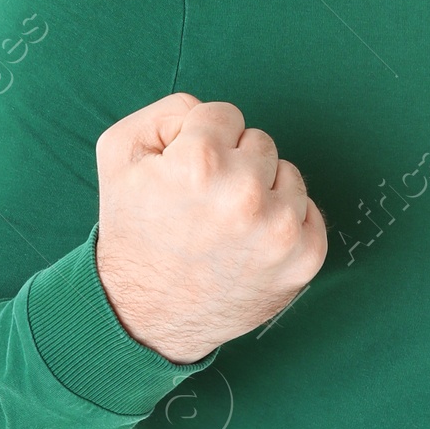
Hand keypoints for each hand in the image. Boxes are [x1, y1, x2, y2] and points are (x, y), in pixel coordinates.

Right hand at [93, 93, 326, 364]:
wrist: (144, 316)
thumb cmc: (133, 231)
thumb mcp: (120, 153)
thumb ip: (169, 112)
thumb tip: (213, 114)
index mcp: (201, 161)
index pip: (225, 115)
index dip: (200, 141)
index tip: (185, 174)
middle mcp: (246, 193)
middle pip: (260, 142)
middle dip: (234, 164)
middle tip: (203, 205)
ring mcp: (281, 229)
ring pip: (288, 175)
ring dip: (262, 193)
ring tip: (226, 226)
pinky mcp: (305, 258)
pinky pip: (310, 212)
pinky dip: (285, 223)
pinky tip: (251, 242)